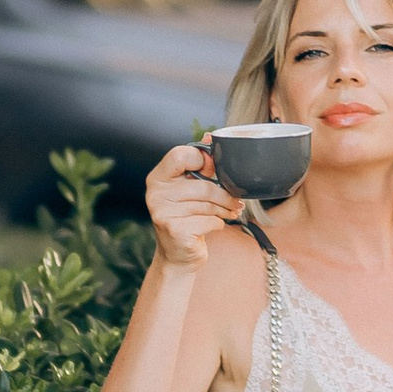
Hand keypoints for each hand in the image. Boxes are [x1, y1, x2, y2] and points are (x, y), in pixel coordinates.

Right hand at [146, 141, 237, 271]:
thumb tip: (211, 135)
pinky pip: (210, 220)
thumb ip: (198, 164)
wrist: (178, 256)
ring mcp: (163, 213)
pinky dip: (218, 224)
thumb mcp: (188, 189)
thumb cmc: (186, 218)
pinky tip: (215, 226)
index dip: (203, 160)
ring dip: (225, 209)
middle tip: (236, 200)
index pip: (181, 155)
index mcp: (158, 178)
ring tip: (230, 212)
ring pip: (208, 204)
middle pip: (203, 185)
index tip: (214, 170)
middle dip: (224, 194)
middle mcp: (156, 194)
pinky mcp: (175, 230)